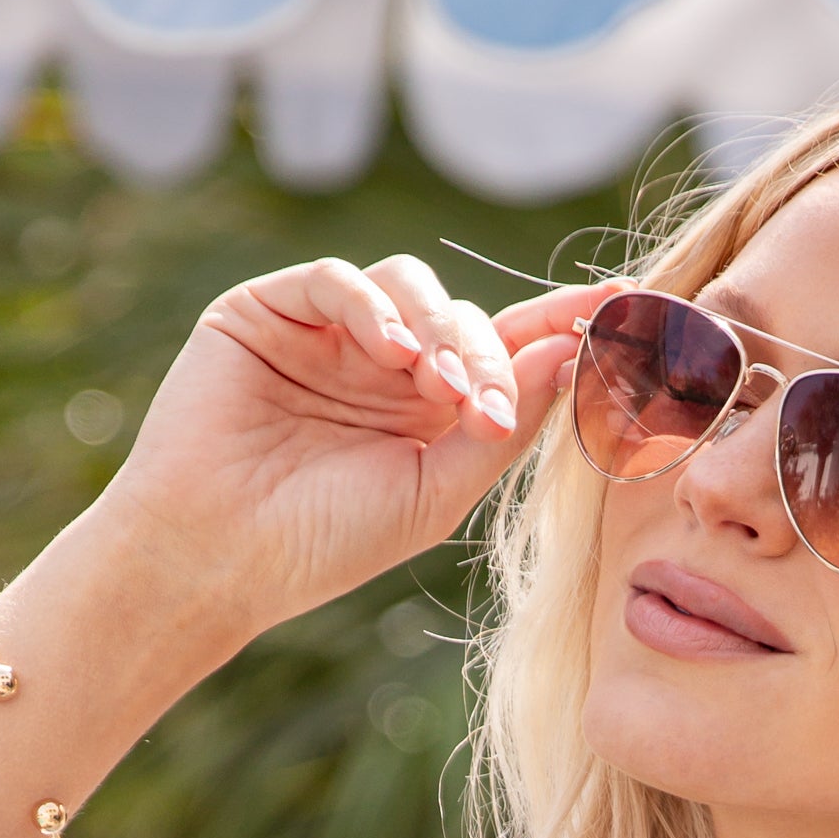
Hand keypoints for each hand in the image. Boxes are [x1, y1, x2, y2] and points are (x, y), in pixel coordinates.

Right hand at [97, 252, 600, 646]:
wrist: (215, 556)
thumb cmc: (322, 542)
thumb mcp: (435, 493)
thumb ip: (503, 425)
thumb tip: (573, 350)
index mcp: (428, 412)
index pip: (506, 351)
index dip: (559, 325)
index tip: (623, 306)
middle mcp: (383, 365)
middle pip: (467, 319)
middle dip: (492, 354)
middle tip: (489, 407)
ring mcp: (328, 333)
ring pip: (411, 287)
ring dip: (439, 330)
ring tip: (439, 389)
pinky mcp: (270, 309)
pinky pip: (340, 280)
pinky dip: (373, 308)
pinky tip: (387, 354)